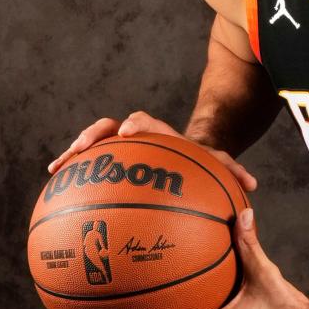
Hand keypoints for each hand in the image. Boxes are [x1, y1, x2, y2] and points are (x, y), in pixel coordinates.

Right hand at [47, 111, 256, 192]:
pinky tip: (55, 182)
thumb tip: (252, 185)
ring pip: (94, 144)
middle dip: (96, 134)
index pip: (147, 122)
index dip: (136, 124)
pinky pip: (89, 165)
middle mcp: (138, 137)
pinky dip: (73, 171)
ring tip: (59, 166)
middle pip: (111, 127)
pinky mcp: (111, 163)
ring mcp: (121, 149)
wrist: (189, 160)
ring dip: (76, 152)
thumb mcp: (218, 165)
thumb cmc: (203, 164)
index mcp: (162, 135)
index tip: (127, 132)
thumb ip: (231, 172)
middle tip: (83, 147)